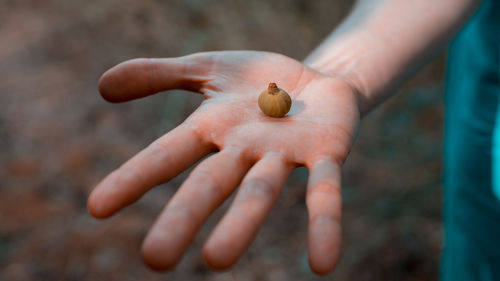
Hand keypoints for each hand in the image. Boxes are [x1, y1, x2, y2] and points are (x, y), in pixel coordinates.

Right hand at [87, 51, 359, 274]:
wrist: (314, 79)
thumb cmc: (255, 81)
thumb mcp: (206, 68)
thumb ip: (159, 74)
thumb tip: (102, 86)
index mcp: (212, 129)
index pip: (167, 154)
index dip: (134, 178)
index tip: (97, 208)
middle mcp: (243, 150)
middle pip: (209, 185)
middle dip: (183, 219)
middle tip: (154, 260)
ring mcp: (283, 155)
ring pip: (259, 192)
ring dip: (241, 225)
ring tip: (217, 260)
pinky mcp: (326, 154)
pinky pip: (324, 191)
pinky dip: (323, 223)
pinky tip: (323, 265)